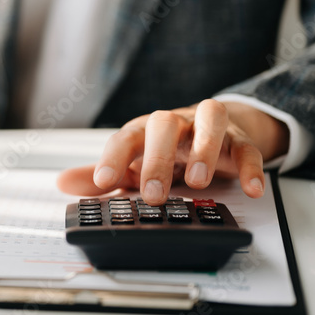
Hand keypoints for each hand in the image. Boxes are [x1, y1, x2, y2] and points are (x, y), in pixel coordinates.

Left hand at [57, 99, 288, 204]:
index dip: (113, 157)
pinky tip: (251, 189)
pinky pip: (248, 148)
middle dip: (158, 159)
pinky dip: (252, 167)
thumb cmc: (165, 148)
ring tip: (198, 182)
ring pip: (210, 120)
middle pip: (165, 125)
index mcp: (145, 130)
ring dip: (204, 149)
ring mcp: (208, 128)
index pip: (125, 136)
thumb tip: (63, 184)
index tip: (103, 181)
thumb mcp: (133, 162)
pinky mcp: (239, 140)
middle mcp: (176, 123)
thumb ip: (102, 175)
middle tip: (152, 194)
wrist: (209, 130)